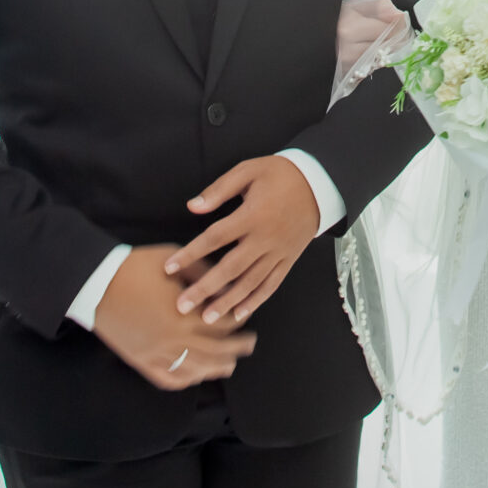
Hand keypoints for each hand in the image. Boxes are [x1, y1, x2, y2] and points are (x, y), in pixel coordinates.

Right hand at [91, 245, 255, 389]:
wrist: (96, 283)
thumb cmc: (135, 267)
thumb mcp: (173, 261)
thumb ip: (201, 273)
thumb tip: (225, 283)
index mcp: (183, 315)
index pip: (221, 325)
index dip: (236, 321)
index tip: (245, 317)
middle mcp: (173, 340)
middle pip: (215, 352)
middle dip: (237, 349)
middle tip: (250, 344)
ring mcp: (156, 354)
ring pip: (194, 370)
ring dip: (216, 368)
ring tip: (229, 366)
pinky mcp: (140, 361)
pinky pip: (168, 379)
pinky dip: (185, 380)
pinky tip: (195, 376)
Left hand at [167, 155, 322, 325]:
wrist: (319, 184)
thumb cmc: (279, 174)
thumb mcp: (248, 170)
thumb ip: (219, 189)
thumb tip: (192, 207)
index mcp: (252, 215)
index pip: (215, 238)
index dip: (190, 253)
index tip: (169, 267)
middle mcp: (265, 238)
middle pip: (230, 268)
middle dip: (205, 289)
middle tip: (182, 306)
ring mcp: (279, 252)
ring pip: (250, 282)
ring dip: (227, 302)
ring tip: (207, 317)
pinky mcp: (289, 260)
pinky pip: (271, 284)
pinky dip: (256, 301)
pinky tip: (239, 313)